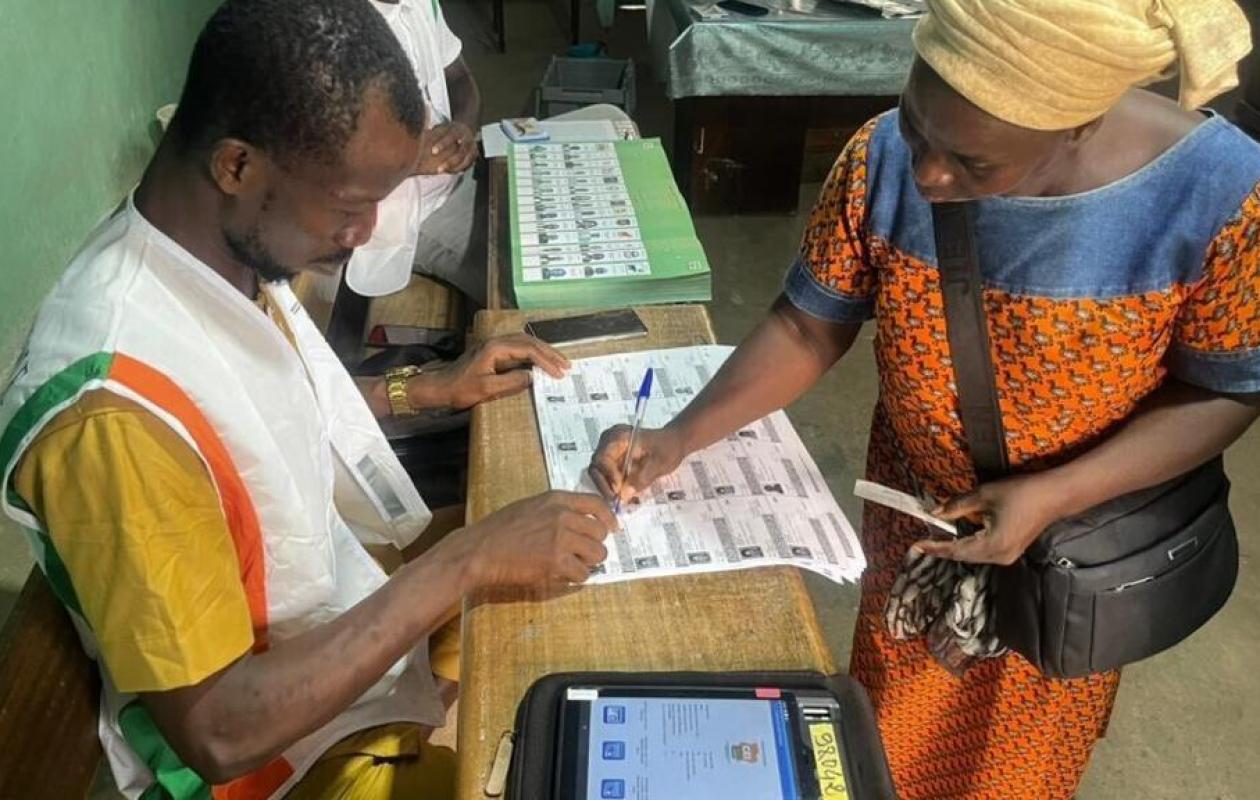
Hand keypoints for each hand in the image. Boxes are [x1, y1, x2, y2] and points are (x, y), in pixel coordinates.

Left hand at [416, 121, 477, 174]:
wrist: (466, 128)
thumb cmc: (449, 129)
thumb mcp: (442, 127)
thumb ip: (434, 132)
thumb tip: (418, 135)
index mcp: (457, 130)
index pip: (451, 136)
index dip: (442, 144)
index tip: (433, 151)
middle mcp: (467, 138)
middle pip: (460, 152)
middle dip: (449, 161)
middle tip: (438, 169)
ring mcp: (472, 147)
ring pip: (465, 160)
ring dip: (454, 167)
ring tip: (441, 171)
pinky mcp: (474, 154)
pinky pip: (468, 164)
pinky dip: (460, 168)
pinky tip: (450, 172)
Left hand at [417, 334, 568, 409]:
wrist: (440, 387)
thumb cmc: (460, 389)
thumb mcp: (487, 389)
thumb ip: (511, 382)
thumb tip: (532, 376)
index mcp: (496, 348)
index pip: (529, 350)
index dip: (546, 361)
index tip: (559, 373)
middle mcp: (496, 342)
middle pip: (530, 342)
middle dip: (550, 353)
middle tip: (566, 365)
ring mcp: (494, 345)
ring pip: (525, 342)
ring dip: (543, 351)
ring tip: (558, 361)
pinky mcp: (493, 351)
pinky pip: (518, 347)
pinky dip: (533, 353)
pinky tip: (540, 360)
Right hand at [455, 491, 614, 586]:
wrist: (481, 549)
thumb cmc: (501, 529)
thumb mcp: (531, 506)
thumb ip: (557, 510)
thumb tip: (582, 522)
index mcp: (557, 499)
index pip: (597, 504)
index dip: (609, 518)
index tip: (612, 529)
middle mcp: (563, 516)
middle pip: (600, 533)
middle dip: (594, 546)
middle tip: (582, 554)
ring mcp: (561, 538)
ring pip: (597, 554)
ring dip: (588, 563)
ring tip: (571, 565)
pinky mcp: (556, 561)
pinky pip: (582, 573)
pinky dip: (575, 578)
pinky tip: (562, 575)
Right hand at [588, 425, 687, 504]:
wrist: (674, 442)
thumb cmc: (669, 447)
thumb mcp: (660, 462)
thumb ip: (642, 478)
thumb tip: (624, 494)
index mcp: (619, 436)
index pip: (603, 457)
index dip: (608, 475)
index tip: (619, 490)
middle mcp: (609, 441)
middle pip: (596, 465)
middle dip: (604, 484)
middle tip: (616, 500)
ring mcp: (610, 450)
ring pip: (598, 472)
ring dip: (606, 487)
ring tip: (618, 499)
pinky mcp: (613, 459)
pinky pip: (606, 475)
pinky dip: (611, 486)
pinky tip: (621, 494)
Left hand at [912, 473, 1065, 564]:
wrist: (1054, 496)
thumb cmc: (1021, 493)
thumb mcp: (984, 495)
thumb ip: (957, 506)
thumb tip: (934, 513)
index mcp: (992, 545)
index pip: (956, 550)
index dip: (935, 548)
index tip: (917, 545)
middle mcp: (1000, 557)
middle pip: (964, 556)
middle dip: (943, 549)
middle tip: (923, 543)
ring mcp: (1007, 556)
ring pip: (973, 555)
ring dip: (955, 548)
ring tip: (936, 541)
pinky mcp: (1011, 551)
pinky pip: (984, 552)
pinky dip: (969, 546)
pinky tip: (957, 538)